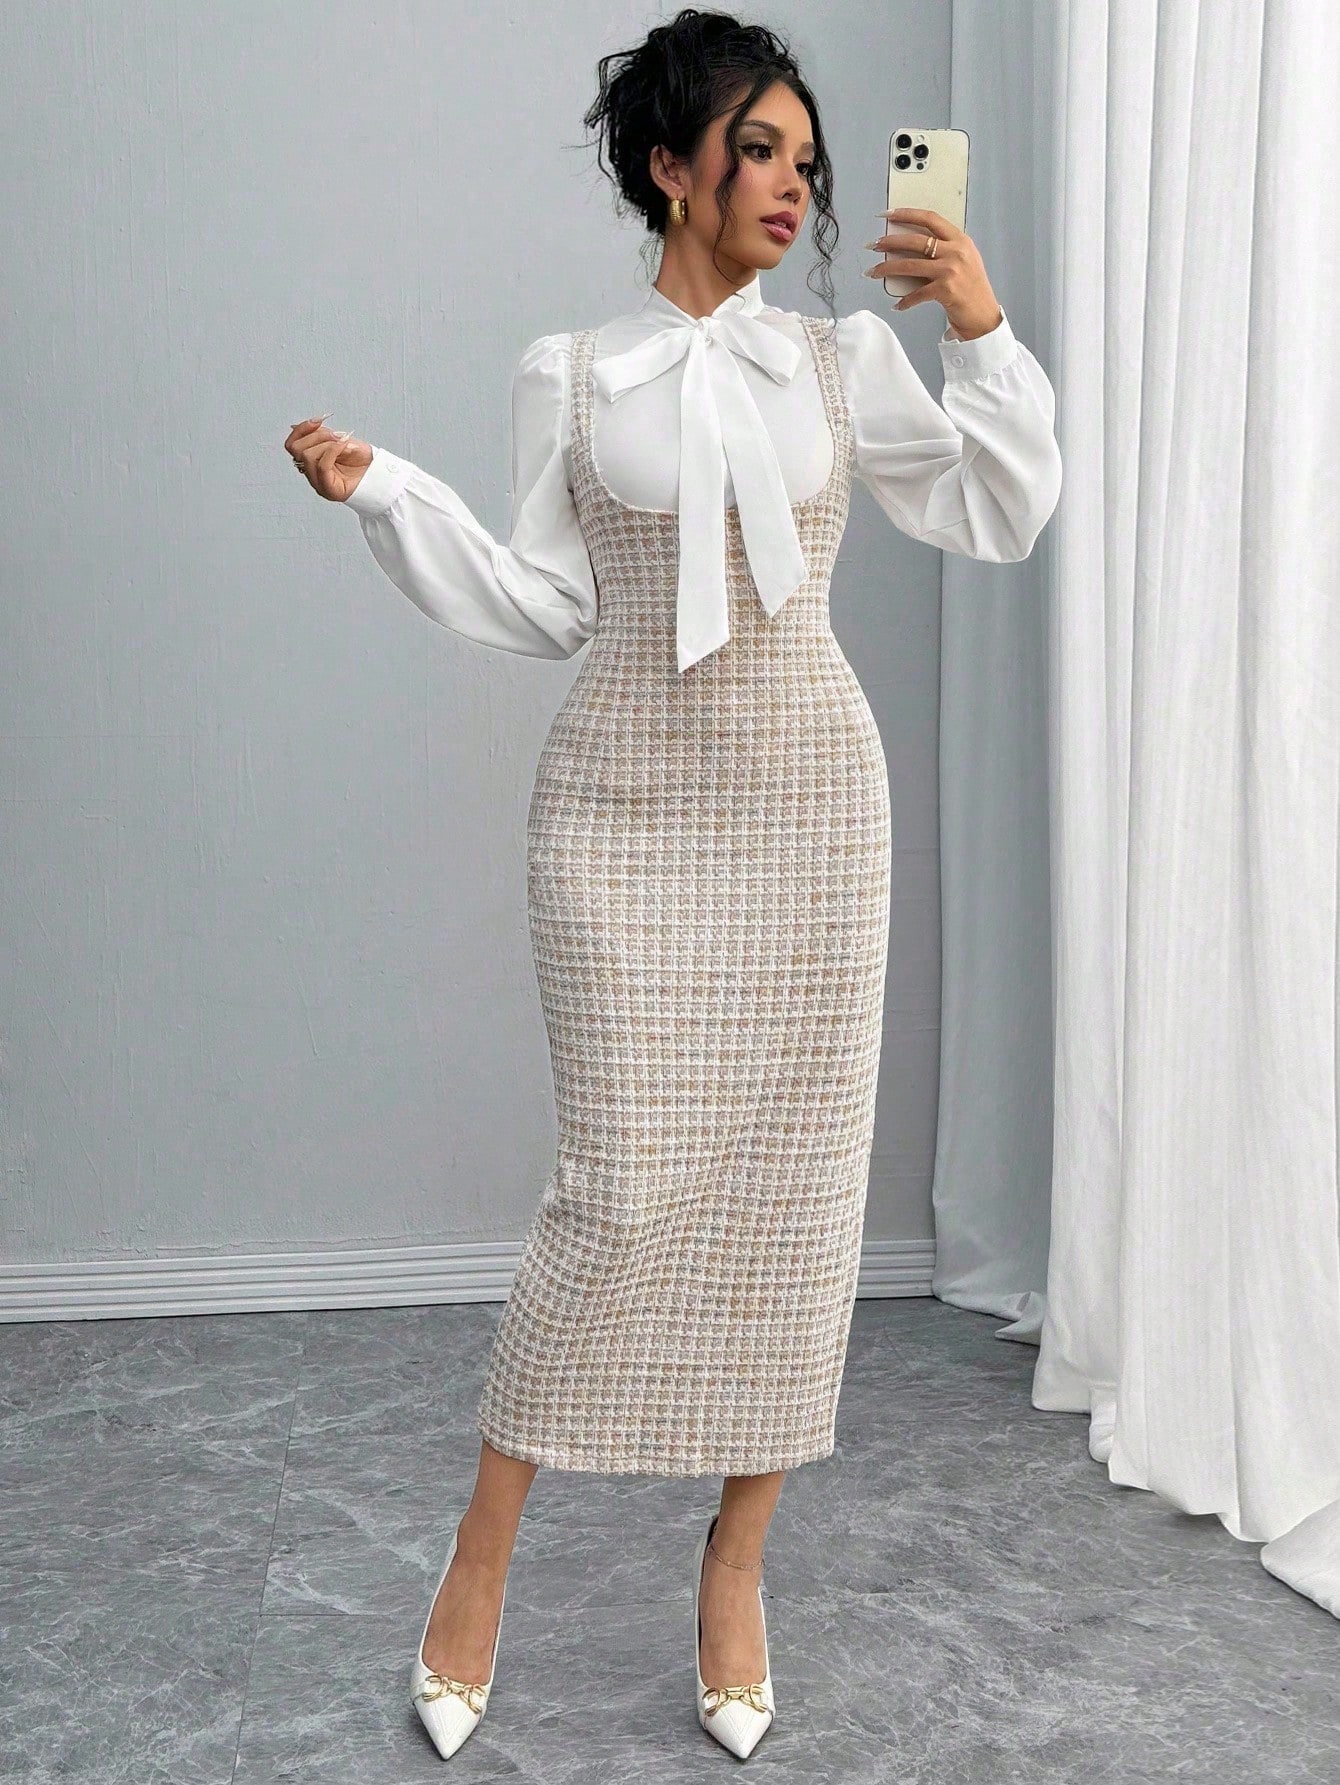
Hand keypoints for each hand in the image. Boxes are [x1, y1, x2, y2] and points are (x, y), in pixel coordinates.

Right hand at [284, 415, 373, 501]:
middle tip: (336, 435)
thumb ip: (319, 435)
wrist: (380, 474)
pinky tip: (344, 446)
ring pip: (307, 456)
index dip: (301, 429)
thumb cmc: (362, 461)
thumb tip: (297, 426)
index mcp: (311, 462)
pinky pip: (322, 466)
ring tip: (343, 442)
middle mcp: (312, 474)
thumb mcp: (338, 440)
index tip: (318, 420)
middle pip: (296, 449)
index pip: (291, 445)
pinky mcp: (329, 491)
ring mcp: (319, 483)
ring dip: (326, 443)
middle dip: (317, 435)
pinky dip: (332, 451)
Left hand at [863, 208, 1002, 338]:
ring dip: (887, 268)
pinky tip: (897, 305)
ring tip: (873, 271)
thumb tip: (909, 247)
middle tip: (874, 245)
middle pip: (915, 240)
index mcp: (960, 240)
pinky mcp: (945, 290)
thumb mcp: (964, 261)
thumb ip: (944, 250)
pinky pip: (916, 293)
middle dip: (890, 242)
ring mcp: (951, 270)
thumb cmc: (971, 290)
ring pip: (910, 265)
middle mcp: (956, 252)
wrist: (984, 316)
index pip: (930, 219)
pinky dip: (905, 301)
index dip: (906, 214)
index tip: (888, 215)